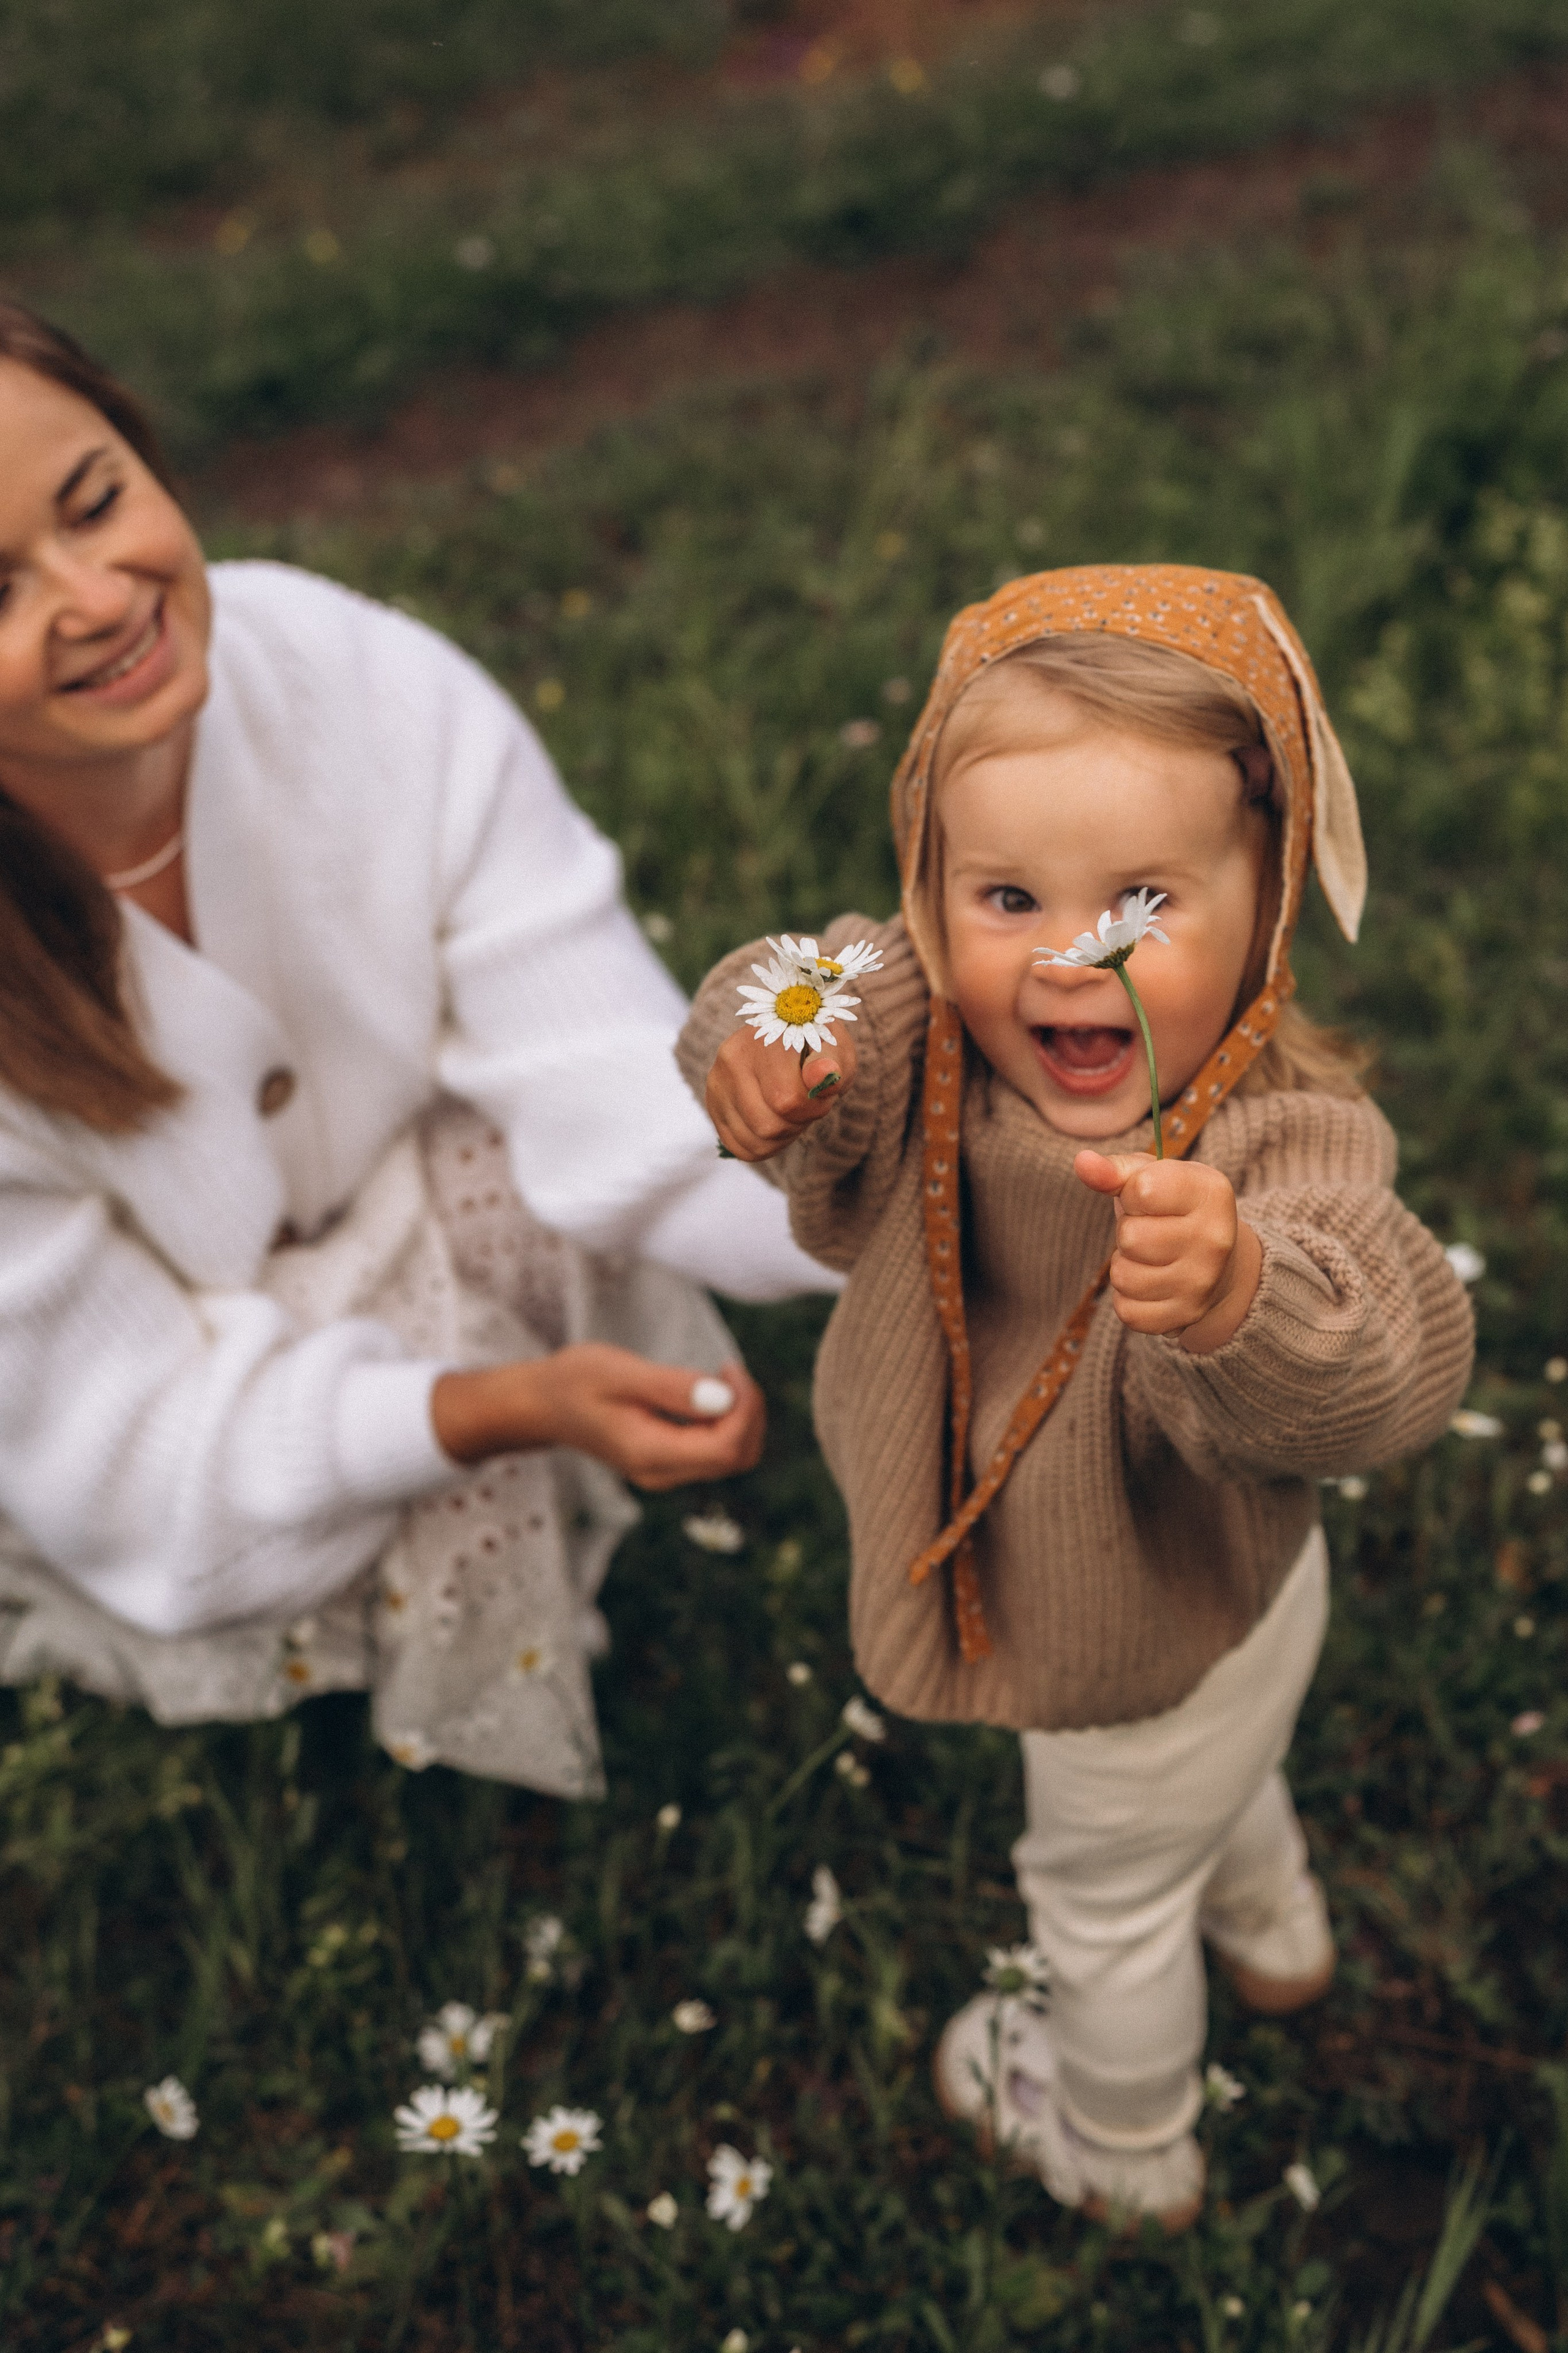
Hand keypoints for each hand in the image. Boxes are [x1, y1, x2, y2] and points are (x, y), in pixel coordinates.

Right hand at [432, 1348, 765, 1487]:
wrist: (543, 1404)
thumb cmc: (576, 1381)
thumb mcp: (621, 1373)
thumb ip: (672, 1387)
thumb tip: (723, 1397)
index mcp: (650, 1454)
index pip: (727, 1448)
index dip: (744, 1409)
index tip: (728, 1368)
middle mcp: (662, 1473)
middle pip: (738, 1456)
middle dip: (749, 1412)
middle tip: (728, 1369)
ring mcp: (666, 1471)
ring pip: (733, 1456)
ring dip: (741, 1416)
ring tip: (719, 1377)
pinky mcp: (668, 1460)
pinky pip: (716, 1449)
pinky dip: (727, 1420)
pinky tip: (708, 1391)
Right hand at [705, 1022, 857, 1161]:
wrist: (788, 1035)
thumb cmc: (817, 1045)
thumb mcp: (836, 1046)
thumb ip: (834, 1061)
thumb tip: (821, 1075)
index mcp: (765, 1040)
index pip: (788, 1100)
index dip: (814, 1107)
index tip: (821, 1092)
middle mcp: (732, 1060)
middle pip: (768, 1126)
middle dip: (798, 1123)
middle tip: (806, 1103)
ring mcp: (718, 1084)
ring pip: (756, 1142)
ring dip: (784, 1136)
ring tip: (791, 1110)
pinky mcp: (713, 1104)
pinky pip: (741, 1148)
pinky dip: (766, 1145)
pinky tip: (775, 1120)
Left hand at [1074, 1150, 1262, 1354]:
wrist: (1218, 1266)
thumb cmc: (1175, 1210)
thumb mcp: (1154, 1178)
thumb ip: (1116, 1170)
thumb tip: (1082, 1162)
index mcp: (1212, 1194)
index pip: (1142, 1189)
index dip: (1133, 1193)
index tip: (1150, 1198)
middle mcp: (1215, 1241)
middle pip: (1130, 1237)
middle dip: (1129, 1232)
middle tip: (1152, 1231)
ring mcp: (1201, 1284)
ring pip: (1123, 1277)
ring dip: (1126, 1266)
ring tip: (1151, 1257)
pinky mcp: (1184, 1316)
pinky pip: (1127, 1310)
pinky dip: (1129, 1298)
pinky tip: (1153, 1283)